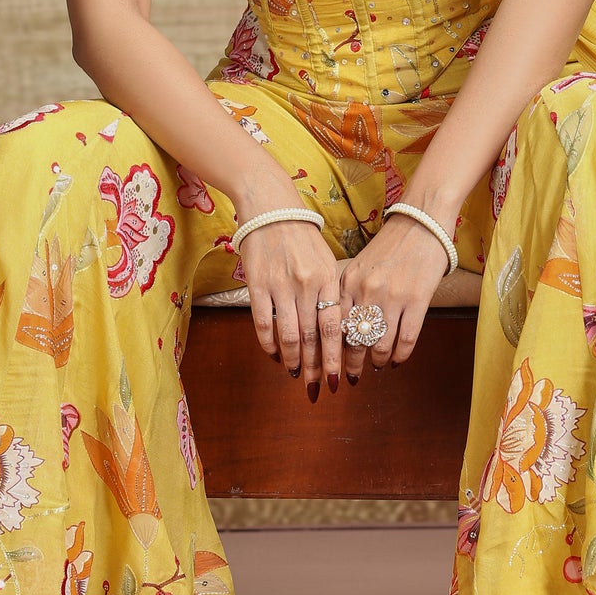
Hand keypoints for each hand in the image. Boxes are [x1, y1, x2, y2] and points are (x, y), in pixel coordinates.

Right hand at [234, 214, 343, 396]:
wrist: (270, 205)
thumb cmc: (301, 235)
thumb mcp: (325, 259)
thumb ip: (330, 292)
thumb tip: (336, 329)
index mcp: (327, 278)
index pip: (334, 327)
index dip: (335, 357)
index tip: (338, 380)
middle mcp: (306, 283)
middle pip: (312, 337)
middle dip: (315, 368)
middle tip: (316, 389)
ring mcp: (280, 284)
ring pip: (289, 335)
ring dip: (292, 360)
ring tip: (294, 374)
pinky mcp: (257, 284)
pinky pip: (263, 323)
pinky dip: (269, 344)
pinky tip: (274, 355)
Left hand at [336, 211, 450, 381]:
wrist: (421, 221)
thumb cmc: (390, 245)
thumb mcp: (360, 266)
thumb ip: (350, 294)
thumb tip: (344, 330)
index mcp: (348, 282)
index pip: (333, 326)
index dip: (331, 351)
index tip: (331, 364)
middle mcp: (366, 291)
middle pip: (354, 341)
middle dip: (352, 364)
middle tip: (352, 376)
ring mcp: (392, 297)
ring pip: (380, 345)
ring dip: (378, 360)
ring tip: (379, 364)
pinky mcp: (417, 301)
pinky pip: (406, 340)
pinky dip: (401, 355)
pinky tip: (398, 359)